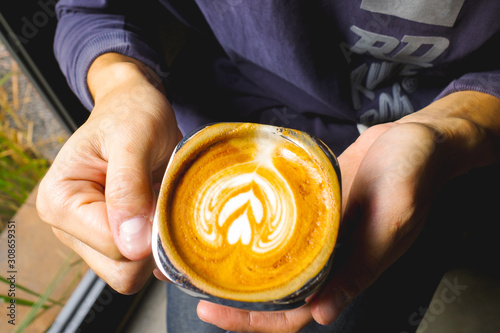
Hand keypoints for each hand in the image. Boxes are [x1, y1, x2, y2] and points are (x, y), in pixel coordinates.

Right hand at [36, 54, 181, 293]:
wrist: (136, 108)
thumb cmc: (131, 115)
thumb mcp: (133, 139)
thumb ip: (128, 188)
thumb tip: (132, 244)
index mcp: (60, 201)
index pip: (112, 247)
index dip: (148, 230)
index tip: (162, 196)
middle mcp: (69, 225)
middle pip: (121, 270)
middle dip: (153, 241)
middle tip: (163, 198)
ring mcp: (91, 236)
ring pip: (133, 271)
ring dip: (158, 241)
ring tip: (158, 200)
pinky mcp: (114, 237)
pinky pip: (142, 262)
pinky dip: (160, 244)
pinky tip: (161, 212)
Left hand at [196, 91, 499, 331]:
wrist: (416, 140)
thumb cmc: (413, 177)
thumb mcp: (391, 222)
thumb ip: (361, 266)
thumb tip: (323, 315)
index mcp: (344, 270)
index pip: (291, 312)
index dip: (251, 320)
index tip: (210, 309)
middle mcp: (325, 256)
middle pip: (271, 289)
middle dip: (230, 291)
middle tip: (188, 277)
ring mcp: (316, 230)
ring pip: (270, 256)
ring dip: (236, 258)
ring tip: (197, 248)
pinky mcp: (312, 204)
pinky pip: (278, 221)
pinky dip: (253, 224)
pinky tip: (228, 215)